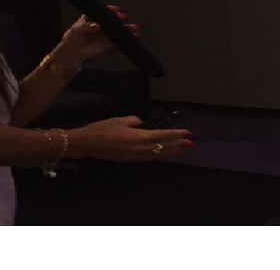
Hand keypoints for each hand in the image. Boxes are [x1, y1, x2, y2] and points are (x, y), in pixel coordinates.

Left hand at [57, 5, 139, 61]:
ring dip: (127, 27)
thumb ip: (86, 26)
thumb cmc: (74, 36)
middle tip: (123, 16)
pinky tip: (135, 35)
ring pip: (117, 28)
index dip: (110, 9)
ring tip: (135, 26)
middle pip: (112, 18)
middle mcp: (101, 22)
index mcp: (93, 16)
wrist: (74, 50)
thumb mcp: (77, 29)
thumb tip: (97, 26)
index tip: (116, 9)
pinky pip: (118, 38)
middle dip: (119, 17)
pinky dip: (126, 37)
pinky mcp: (108, 41)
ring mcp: (106, 32)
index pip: (102, 11)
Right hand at [67, 116, 192, 161]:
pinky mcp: (131, 160)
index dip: (177, 134)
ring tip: (182, 151)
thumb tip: (141, 123)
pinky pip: (149, 158)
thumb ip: (134, 120)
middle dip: (178, 144)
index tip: (189, 133)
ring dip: (171, 152)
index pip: (163, 135)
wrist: (89, 144)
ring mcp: (137, 156)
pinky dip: (159, 156)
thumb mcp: (119, 120)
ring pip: (158, 154)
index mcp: (140, 136)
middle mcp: (142, 148)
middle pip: (164, 146)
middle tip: (191, 143)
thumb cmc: (102, 129)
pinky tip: (162, 155)